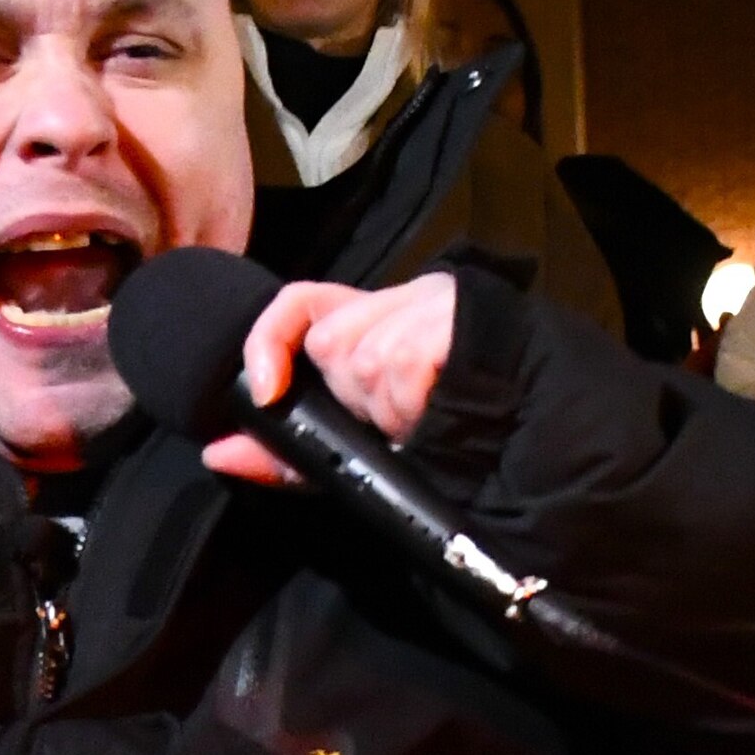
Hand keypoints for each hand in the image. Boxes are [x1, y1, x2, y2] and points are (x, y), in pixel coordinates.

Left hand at [198, 269, 461, 491]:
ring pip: (361, 360)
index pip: (297, 305)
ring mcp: (426, 303)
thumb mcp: (357, 452)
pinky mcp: (450, 315)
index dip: (268, 339)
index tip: (266, 389)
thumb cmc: (448, 445)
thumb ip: (288, 454)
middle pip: (330, 346)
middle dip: (354, 401)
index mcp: (373, 321)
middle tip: (403, 424)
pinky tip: (444, 409)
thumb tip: (217, 452)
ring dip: (389, 409)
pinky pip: (398, 366)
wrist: (537, 440)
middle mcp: (398, 300)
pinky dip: (414, 404)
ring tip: (431, 420)